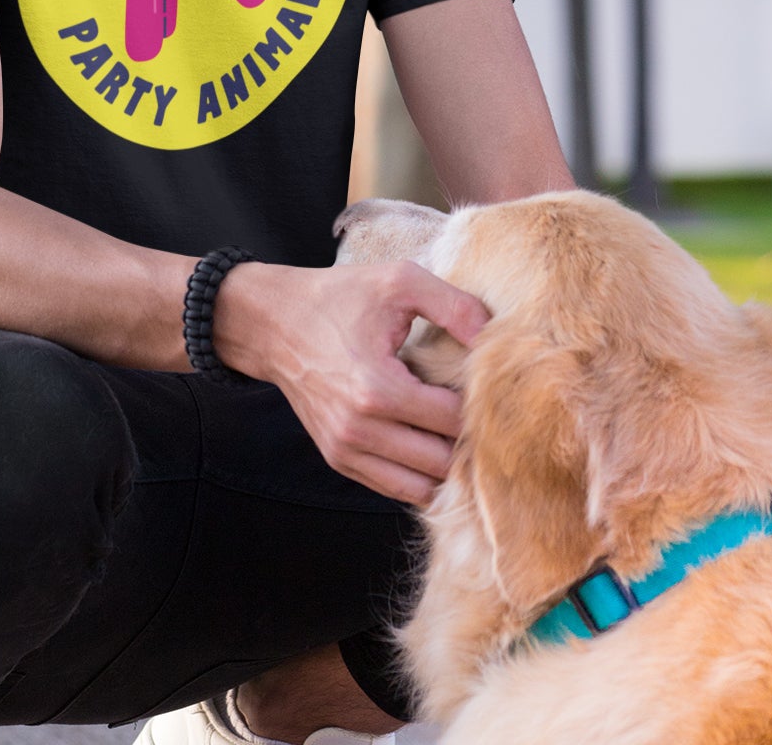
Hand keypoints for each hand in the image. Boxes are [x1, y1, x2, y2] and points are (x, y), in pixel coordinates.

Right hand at [215, 258, 488, 504]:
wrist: (273, 322)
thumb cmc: (339, 297)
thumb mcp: (400, 282)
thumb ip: (456, 307)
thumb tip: (497, 341)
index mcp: (377, 389)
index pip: (454, 421)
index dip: (482, 405)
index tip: (490, 385)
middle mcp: (359, 430)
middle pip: (443, 463)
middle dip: (469, 441)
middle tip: (483, 411)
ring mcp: (346, 451)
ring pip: (422, 488)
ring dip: (447, 466)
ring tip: (458, 430)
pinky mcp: (338, 459)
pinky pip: (395, 489)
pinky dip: (420, 475)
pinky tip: (431, 442)